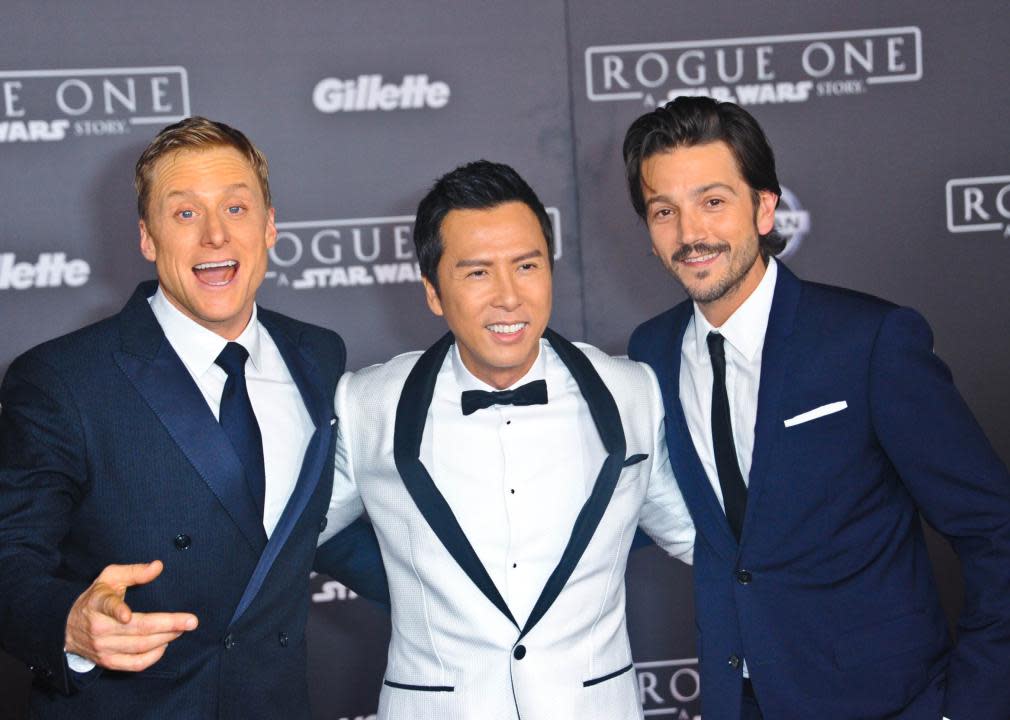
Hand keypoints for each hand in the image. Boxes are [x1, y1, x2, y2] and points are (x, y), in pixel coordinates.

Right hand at [64, 560, 197, 671]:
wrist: (67, 626)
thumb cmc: (96, 597)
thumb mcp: (110, 577)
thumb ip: (134, 571)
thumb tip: (158, 566)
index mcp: (98, 603)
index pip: (107, 606)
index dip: (117, 611)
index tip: (126, 615)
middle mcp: (99, 628)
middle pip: (137, 629)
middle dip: (168, 625)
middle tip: (191, 621)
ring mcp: (102, 648)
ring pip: (139, 647)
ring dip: (165, 638)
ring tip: (182, 628)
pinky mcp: (107, 662)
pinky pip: (135, 664)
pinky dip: (153, 657)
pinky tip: (165, 644)